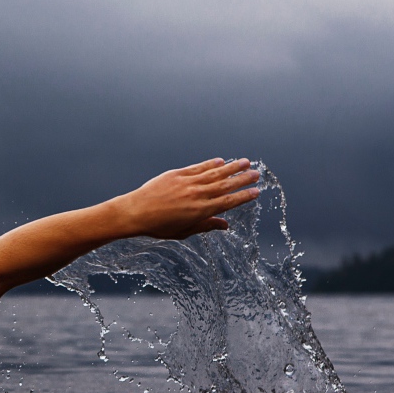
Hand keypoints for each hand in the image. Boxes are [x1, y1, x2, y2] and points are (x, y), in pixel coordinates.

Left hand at [110, 158, 262, 239]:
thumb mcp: (184, 231)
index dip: (243, 196)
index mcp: (200, 211)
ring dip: (232, 167)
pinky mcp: (178, 174)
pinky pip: (198, 167)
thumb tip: (225, 225)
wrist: (136, 212)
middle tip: (257, 173)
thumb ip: (206, 226)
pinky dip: (211, 164)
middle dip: (243, 179)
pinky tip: (221, 161)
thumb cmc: (159, 226)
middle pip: (226, 185)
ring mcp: (188, 183)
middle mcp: (197, 195)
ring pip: (215, 173)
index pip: (228, 202)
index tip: (256, 192)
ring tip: (245, 162)